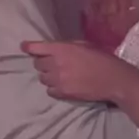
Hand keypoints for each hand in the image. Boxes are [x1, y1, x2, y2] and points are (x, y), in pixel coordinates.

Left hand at [22, 40, 136, 102]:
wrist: (114, 80)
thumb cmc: (103, 59)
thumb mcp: (85, 45)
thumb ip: (67, 46)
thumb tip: (55, 49)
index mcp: (63, 49)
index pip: (38, 48)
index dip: (29, 47)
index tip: (24, 47)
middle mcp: (57, 63)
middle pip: (37, 64)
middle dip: (43, 62)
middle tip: (52, 64)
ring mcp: (59, 80)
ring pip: (42, 78)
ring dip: (48, 76)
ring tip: (59, 75)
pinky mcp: (63, 93)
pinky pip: (49, 91)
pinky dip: (53, 88)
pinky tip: (62, 85)